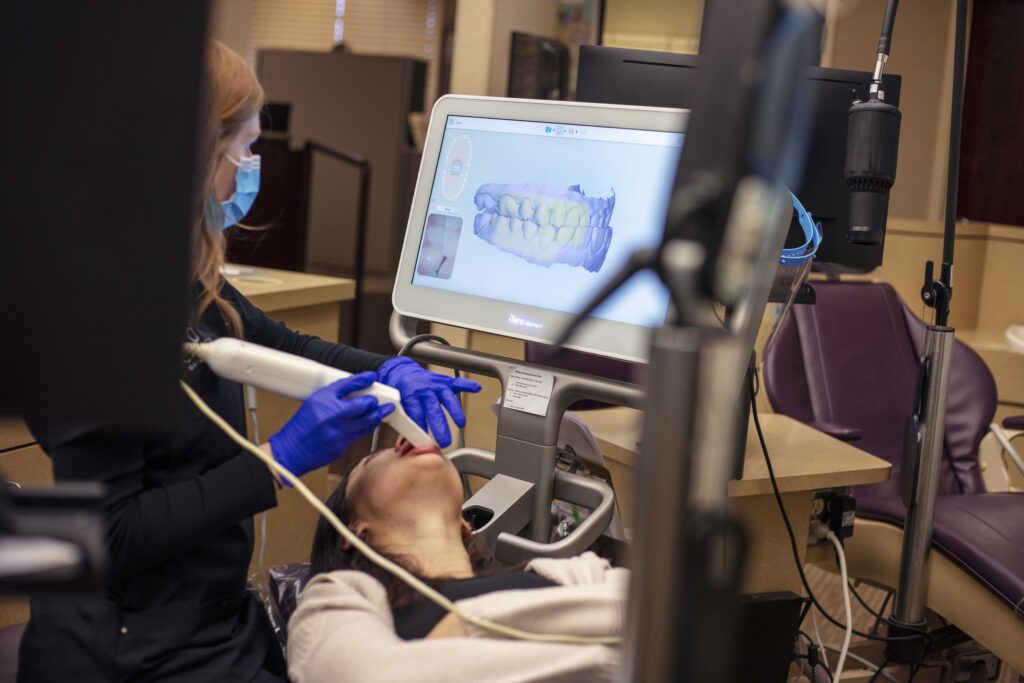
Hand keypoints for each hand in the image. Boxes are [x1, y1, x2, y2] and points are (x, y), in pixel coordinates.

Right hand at [268, 372, 394, 478]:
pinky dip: (367, 428)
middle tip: (377, 399)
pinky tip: (371, 423)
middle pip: (363, 404)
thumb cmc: (300, 428)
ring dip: (377, 415)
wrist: (290, 451)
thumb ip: (332, 398)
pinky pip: (360, 434)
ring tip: (384, 410)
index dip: (363, 379)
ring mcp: (338, 431)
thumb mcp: (312, 403)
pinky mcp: (342, 445)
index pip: (347, 384)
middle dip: (373, 401)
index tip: (372, 376)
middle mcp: (331, 414)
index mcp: (322, 399)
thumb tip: (353, 393)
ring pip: (366, 421)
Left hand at [377, 357, 480, 447]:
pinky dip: (467, 385)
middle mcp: (424, 388)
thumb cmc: (400, 392)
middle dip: (439, 426)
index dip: (420, 426)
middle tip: (444, 441)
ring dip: (454, 411)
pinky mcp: (444, 381)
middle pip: (433, 408)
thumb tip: (409, 444)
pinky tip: (476, 388)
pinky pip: (457, 382)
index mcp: (409, 394)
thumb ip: (404, 423)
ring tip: (460, 424)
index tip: (425, 440)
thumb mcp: (397, 406)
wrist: (401, 372)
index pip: (415, 412)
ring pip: (447, 397)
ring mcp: (435, 384)